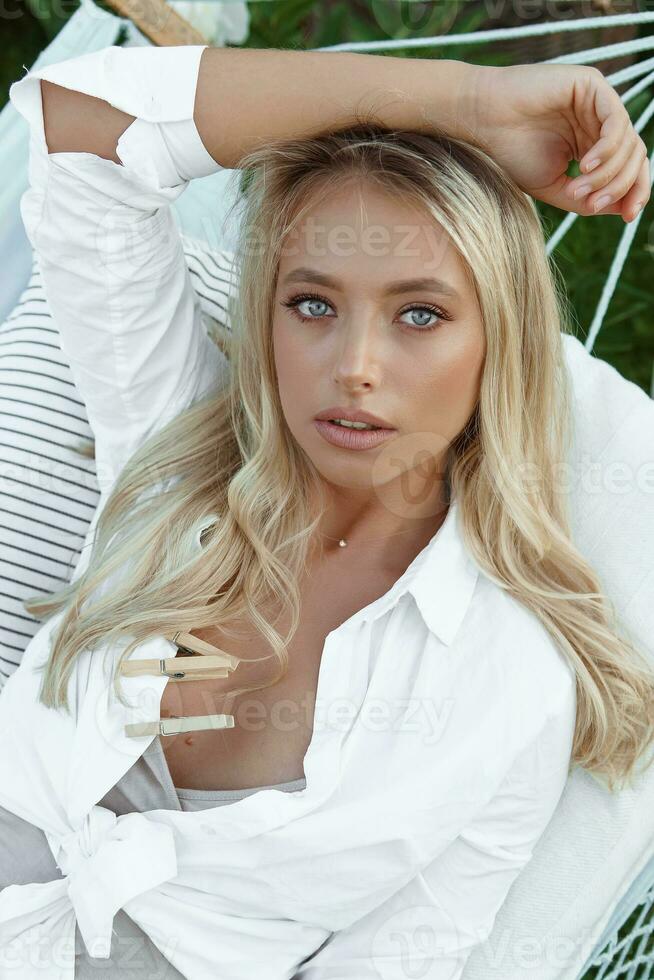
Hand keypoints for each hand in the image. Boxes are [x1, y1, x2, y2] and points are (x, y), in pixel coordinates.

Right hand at [463, 62, 650, 222]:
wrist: (482, 122)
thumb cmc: (510, 153)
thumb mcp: (553, 187)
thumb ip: (587, 200)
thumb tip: (623, 208)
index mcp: (592, 143)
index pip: (628, 167)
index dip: (634, 191)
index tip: (628, 217)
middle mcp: (599, 121)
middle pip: (634, 156)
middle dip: (621, 186)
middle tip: (594, 205)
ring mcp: (598, 102)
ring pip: (627, 142)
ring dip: (607, 173)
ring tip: (577, 188)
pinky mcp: (592, 85)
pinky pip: (616, 122)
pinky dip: (606, 149)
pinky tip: (584, 165)